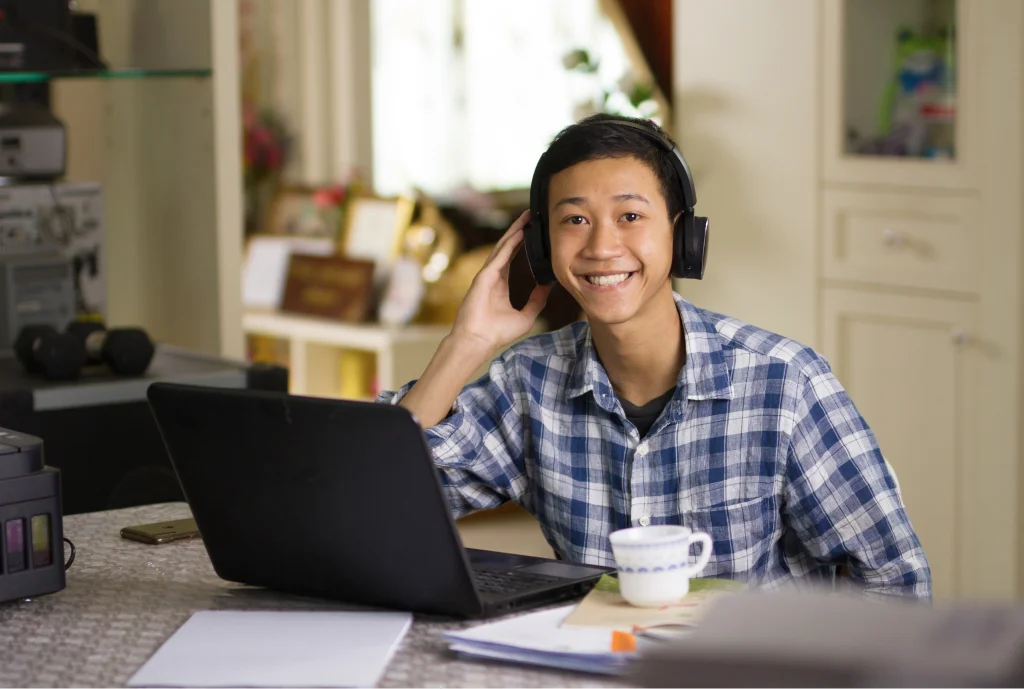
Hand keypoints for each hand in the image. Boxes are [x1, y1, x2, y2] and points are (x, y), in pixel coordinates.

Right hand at [450, 210, 553, 356]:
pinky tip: (519, 232)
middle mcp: (492, 275)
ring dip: (514, 231)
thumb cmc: (497, 333)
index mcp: (499, 284)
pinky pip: (499, 256)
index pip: (511, 256)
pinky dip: (509, 243)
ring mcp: (486, 274)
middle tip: (531, 215)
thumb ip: (537, 300)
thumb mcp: (526, 315)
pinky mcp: (484, 276)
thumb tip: (548, 286)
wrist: (478, 342)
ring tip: (527, 217)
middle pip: (507, 246)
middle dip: (519, 230)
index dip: (521, 243)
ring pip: (502, 247)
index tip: (532, 231)